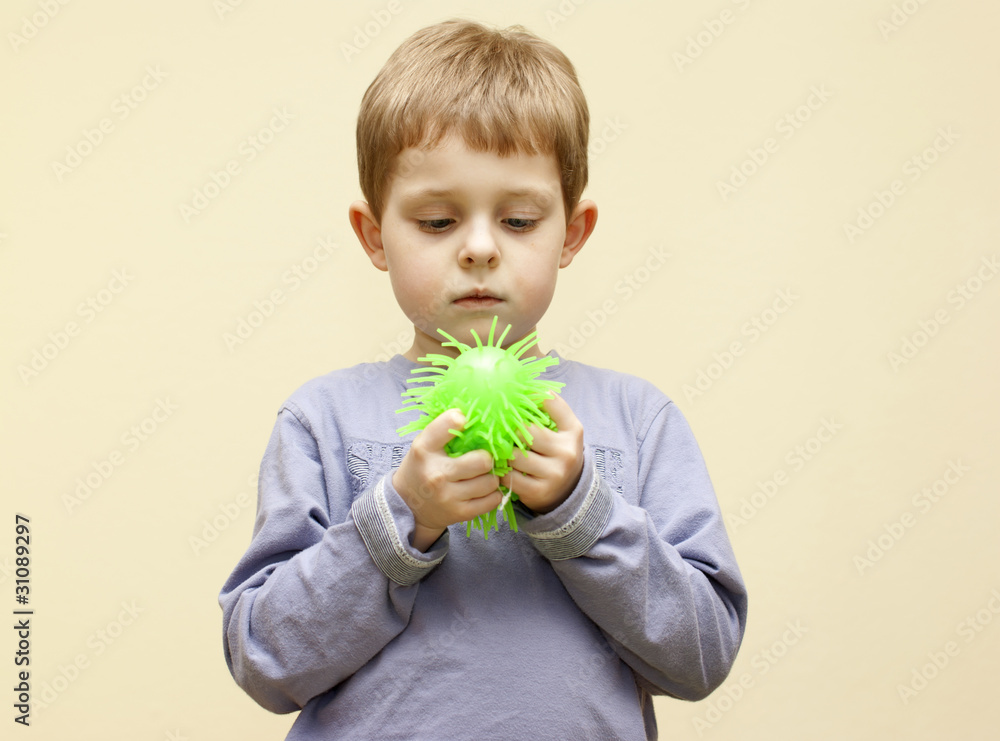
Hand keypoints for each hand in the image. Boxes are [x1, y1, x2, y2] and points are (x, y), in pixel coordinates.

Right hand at [393, 409, 502, 550]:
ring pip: (490, 482)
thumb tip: (475, 413)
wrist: (408, 505)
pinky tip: (484, 489)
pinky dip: (493, 494)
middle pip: (482, 460)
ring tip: (483, 475)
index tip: (465, 422)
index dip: (461, 419)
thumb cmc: (422, 467)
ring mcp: (448, 496)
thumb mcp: (424, 445)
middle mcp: (436, 474)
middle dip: (487, 458)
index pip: (448, 424)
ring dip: (492, 477)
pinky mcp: (460, 514)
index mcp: (424, 450)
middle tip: (483, 459)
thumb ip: (444, 430)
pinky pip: (492, 500)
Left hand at [502, 394, 584, 514]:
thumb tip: (529, 386)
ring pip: (514, 456)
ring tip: (502, 450)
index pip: (552, 403)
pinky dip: (502, 472)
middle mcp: (567, 452)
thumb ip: (552, 408)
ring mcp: (554, 474)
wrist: (567, 491)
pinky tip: (504, 468)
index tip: (516, 398)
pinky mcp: (538, 492)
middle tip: (501, 429)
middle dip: (511, 431)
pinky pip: (509, 477)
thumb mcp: (564, 430)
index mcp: (573, 432)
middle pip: (527, 432)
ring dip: (504, 453)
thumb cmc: (558, 452)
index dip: (531, 397)